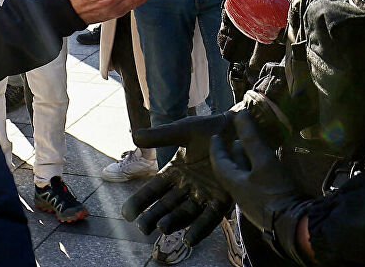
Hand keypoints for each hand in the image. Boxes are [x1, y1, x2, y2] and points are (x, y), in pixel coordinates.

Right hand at [123, 113, 234, 244]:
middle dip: (154, 217)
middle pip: (167, 206)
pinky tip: (190, 238)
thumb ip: (161, 136)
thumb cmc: (210, 127)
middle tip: (143, 227)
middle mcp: (189, 187)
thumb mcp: (183, 130)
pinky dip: (200, 228)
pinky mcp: (223, 198)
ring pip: (186, 213)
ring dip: (174, 222)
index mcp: (176, 172)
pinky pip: (210, 217)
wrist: (238, 126)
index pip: (154, 190)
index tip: (127, 213)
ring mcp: (205, 194)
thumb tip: (134, 136)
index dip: (140, 201)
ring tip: (162, 228)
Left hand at [209, 112, 306, 233]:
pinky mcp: (266, 208)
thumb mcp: (264, 161)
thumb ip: (251, 138)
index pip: (219, 162)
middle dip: (231, 155)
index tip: (216, 136)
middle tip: (235, 140)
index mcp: (233, 184)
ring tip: (251, 150)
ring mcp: (252, 203)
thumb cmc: (276, 191)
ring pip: (243, 179)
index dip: (217, 147)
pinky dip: (255, 173)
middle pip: (230, 171)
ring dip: (245, 164)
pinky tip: (265, 169)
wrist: (296, 226)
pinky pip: (254, 186)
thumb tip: (239, 113)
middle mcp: (239, 194)